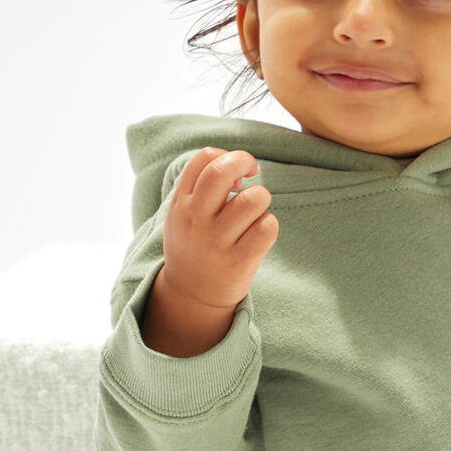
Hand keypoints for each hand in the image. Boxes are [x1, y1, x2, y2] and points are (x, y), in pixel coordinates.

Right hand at [161, 148, 278, 310]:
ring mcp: (218, 241)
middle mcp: (197, 220)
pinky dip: (269, 224)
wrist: (191, 295)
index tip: (235, 171)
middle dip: (244, 161)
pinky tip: (259, 231)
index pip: (203, 159)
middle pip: (221, 172)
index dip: (226, 155)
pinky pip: (266, 228)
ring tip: (254, 211)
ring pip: (253, 199)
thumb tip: (237, 166)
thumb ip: (200, 187)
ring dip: (261, 197)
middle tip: (251, 173)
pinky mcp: (239, 261)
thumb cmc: (193, 245)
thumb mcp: (181, 214)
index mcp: (181, 204)